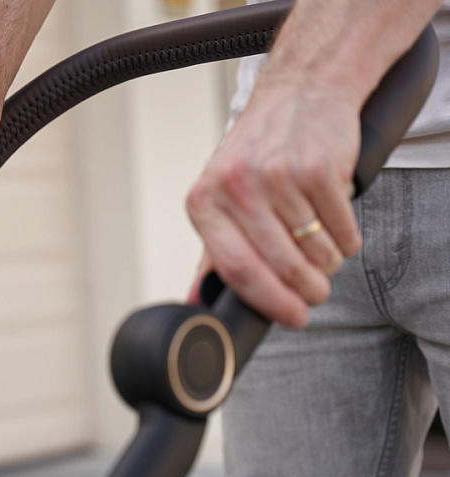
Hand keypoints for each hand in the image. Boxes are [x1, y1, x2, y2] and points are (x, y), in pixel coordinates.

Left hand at [186, 72, 361, 327]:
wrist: (300, 90)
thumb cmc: (257, 152)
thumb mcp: (220, 195)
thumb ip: (212, 250)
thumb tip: (197, 301)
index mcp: (203, 202)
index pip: (234, 268)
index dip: (268, 301)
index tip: (292, 318)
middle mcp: (236, 187)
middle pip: (278, 265)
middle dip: (306, 292)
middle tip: (316, 297)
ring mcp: (278, 175)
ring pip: (315, 251)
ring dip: (328, 265)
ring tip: (325, 254)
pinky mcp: (320, 168)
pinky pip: (343, 229)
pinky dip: (348, 241)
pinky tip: (340, 229)